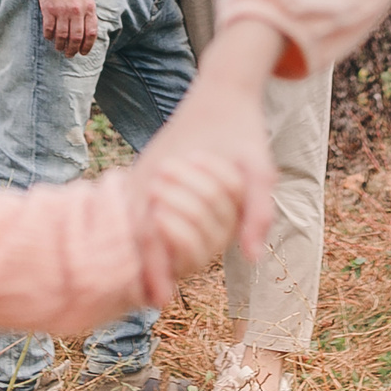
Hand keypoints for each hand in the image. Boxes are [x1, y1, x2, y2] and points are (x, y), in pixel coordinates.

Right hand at [38, 0, 98, 56]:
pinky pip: (49, 29)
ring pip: (62, 36)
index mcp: (89, 8)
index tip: (83, 52)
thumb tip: (86, 33)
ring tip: (59, 48)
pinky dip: (49, 36)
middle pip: (76, 38)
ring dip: (60, 45)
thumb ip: (88, 14)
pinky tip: (49, 38)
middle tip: (70, 54)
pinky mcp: (49, 10)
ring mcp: (62, 11)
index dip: (87, 46)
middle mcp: (76, 11)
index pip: (91, 33)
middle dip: (73, 50)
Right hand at [133, 21, 283, 307]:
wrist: (223, 90)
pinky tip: (152, 250)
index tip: (159, 300)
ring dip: (142, 250)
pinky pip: (136, 209)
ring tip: (150, 282)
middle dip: (148, 262)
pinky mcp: (146, 170)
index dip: (154, 270)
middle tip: (154, 295)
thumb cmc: (243, 132)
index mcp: (167, 177)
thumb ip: (257, 212)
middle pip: (138, 233)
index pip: (151, 236)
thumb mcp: (259, 169)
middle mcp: (147, 178)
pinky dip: (141, 231)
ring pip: (131, 222)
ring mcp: (143, 173)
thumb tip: (251, 258)